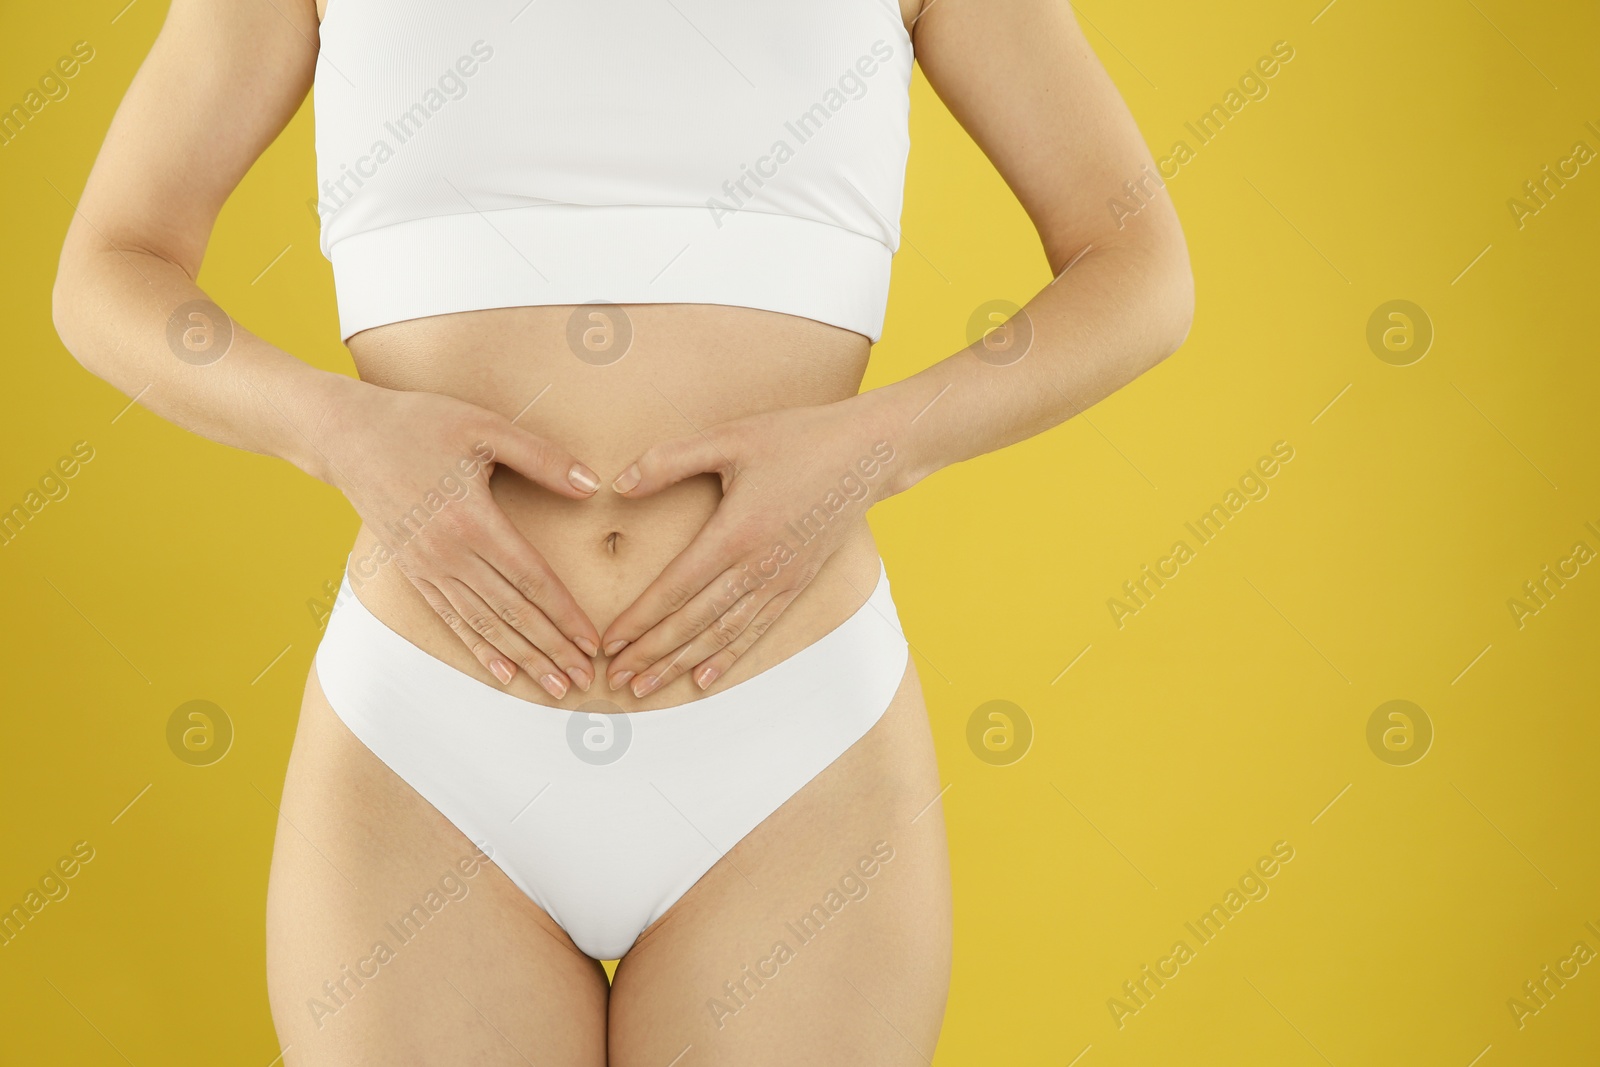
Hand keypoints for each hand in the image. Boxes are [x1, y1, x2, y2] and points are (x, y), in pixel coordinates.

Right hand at [318, 380, 601, 697]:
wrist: (345, 436)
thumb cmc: (420, 423)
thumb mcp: (484, 427)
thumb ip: (541, 457)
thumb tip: (591, 483)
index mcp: (473, 520)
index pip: (531, 579)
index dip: (565, 614)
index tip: (593, 642)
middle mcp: (450, 554)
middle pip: (513, 612)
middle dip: (552, 649)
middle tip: (585, 679)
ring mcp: (428, 568)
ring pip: (485, 624)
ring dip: (523, 659)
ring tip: (555, 687)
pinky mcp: (413, 573)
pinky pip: (452, 619)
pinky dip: (480, 648)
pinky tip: (503, 673)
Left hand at [600, 397, 899, 696]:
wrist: (867, 453)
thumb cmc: (798, 438)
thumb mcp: (730, 437)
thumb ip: (670, 460)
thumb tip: (620, 485)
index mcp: (735, 532)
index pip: (676, 588)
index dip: (641, 619)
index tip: (611, 641)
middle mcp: (758, 566)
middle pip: (694, 621)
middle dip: (652, 652)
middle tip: (618, 677)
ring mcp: (781, 579)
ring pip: (723, 634)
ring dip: (682, 663)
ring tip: (648, 687)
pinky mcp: (798, 583)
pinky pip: (757, 629)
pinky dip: (728, 657)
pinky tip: (705, 678)